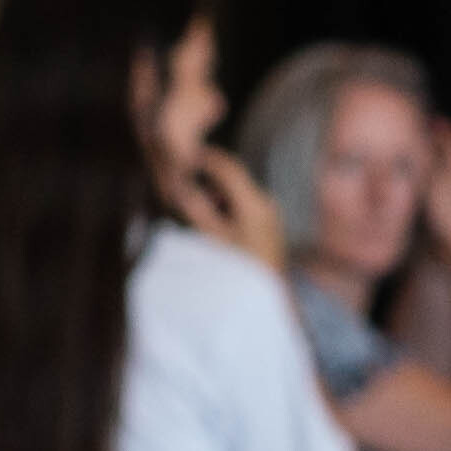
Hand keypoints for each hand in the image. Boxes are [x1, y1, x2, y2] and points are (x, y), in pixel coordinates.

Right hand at [173, 143, 286, 272]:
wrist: (266, 297)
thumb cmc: (238, 270)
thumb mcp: (212, 238)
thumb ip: (195, 208)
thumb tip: (179, 185)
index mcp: (255, 204)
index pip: (229, 168)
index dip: (206, 157)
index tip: (187, 153)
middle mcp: (267, 204)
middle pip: (234, 180)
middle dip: (209, 179)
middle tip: (186, 183)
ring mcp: (271, 215)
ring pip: (239, 194)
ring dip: (218, 195)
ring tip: (200, 208)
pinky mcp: (270, 226)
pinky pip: (246, 207)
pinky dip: (228, 207)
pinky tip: (216, 222)